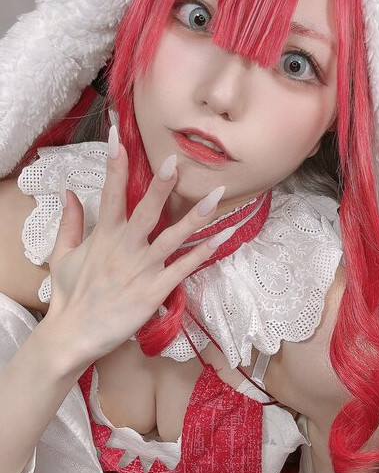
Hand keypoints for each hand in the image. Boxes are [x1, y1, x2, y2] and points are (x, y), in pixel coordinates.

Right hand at [45, 133, 225, 365]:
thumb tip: (69, 192)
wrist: (72, 336)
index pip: (110, 193)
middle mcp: (125, 248)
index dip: (114, 164)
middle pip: (146, 211)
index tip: (118, 136)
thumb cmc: (69, 296)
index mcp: (104, 235)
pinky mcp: (154, 291)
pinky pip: (183, 269)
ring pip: (172, 238)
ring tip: (215, 196)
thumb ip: (70, 222)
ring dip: (195, 217)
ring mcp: (142, 269)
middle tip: (175, 161)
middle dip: (160, 186)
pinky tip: (221, 239)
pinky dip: (202, 254)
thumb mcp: (62, 255)